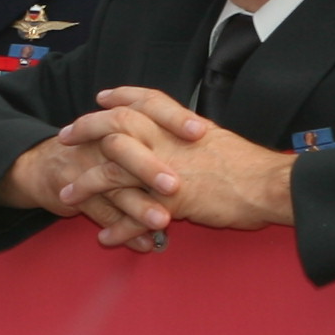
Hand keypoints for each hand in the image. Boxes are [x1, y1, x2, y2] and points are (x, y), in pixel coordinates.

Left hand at [42, 86, 296, 247]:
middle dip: (86, 129)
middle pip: (116, 126)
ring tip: (67, 196)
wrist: (269, 187)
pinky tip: (105, 238)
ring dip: (85, 184)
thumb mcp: (218, 139)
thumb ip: (192, 139)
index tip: (100, 98)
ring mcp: (166, 170)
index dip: (120, 96)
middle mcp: (169, 141)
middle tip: (65, 136)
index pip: (143, 99)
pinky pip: (133, 216)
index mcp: (180, 125)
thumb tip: (183, 138)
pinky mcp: (171, 201)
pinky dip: (117, 229)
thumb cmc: (250, 166)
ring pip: (112, 172)